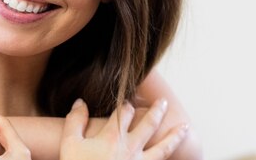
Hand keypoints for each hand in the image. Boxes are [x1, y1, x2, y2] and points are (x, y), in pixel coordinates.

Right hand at [60, 98, 187, 159]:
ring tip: (185, 126)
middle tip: (163, 102)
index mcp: (113, 136)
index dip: (126, 104)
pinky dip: (171, 159)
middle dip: (156, 111)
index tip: (128, 102)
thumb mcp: (70, 144)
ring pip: (164, 147)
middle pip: (148, 124)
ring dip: (175, 136)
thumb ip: (76, 121)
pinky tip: (178, 158)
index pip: (124, 112)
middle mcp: (131, 147)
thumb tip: (81, 102)